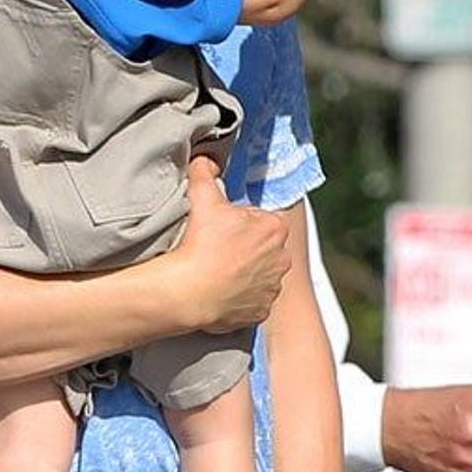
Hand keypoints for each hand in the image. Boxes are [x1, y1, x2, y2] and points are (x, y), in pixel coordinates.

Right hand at [174, 157, 291, 333]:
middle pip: (264, 247)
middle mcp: (282, 258)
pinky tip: (221, 291)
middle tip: (218, 248)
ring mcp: (272, 287)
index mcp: (275, 228)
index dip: (242, 221)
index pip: (263, 218)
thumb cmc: (200, 244)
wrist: (190, 291)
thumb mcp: (202, 197)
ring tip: (218, 271)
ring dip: (245, 272)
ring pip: (260, 274)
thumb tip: (206, 161)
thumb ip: (205, 173)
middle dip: (247, 246)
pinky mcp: (261, 310)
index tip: (223, 228)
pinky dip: (241, 297)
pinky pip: (253, 300)